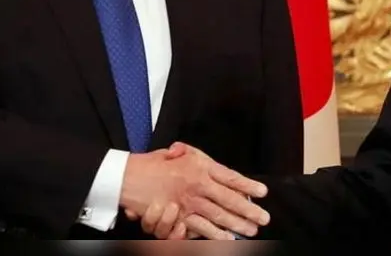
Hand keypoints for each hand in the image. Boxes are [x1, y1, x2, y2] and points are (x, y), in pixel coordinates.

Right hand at [121, 142, 268, 238]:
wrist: (126, 177)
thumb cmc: (151, 164)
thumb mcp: (175, 152)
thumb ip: (193, 155)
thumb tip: (209, 161)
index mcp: (200, 166)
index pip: (230, 177)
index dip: (247, 185)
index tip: (262, 192)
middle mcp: (198, 184)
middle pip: (229, 199)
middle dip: (248, 210)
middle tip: (264, 218)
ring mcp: (189, 202)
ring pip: (219, 216)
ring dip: (236, 224)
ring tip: (251, 230)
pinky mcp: (178, 216)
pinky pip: (200, 228)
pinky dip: (215, 235)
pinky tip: (227, 239)